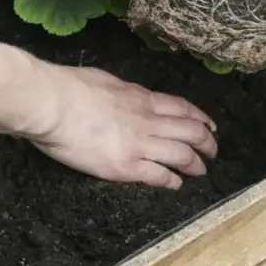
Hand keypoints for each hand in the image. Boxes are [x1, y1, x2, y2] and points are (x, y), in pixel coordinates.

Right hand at [25, 61, 217, 189]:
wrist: (53, 104)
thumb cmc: (70, 87)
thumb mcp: (107, 80)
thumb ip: (124, 92)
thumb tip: (128, 96)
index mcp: (142, 98)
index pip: (181, 108)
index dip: (200, 118)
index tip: (210, 125)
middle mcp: (148, 121)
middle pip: (190, 132)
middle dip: (206, 143)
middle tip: (213, 151)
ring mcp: (139, 144)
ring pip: (181, 155)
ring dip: (195, 164)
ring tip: (201, 171)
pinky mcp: (126, 167)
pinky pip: (159, 176)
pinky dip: (172, 181)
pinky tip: (176, 184)